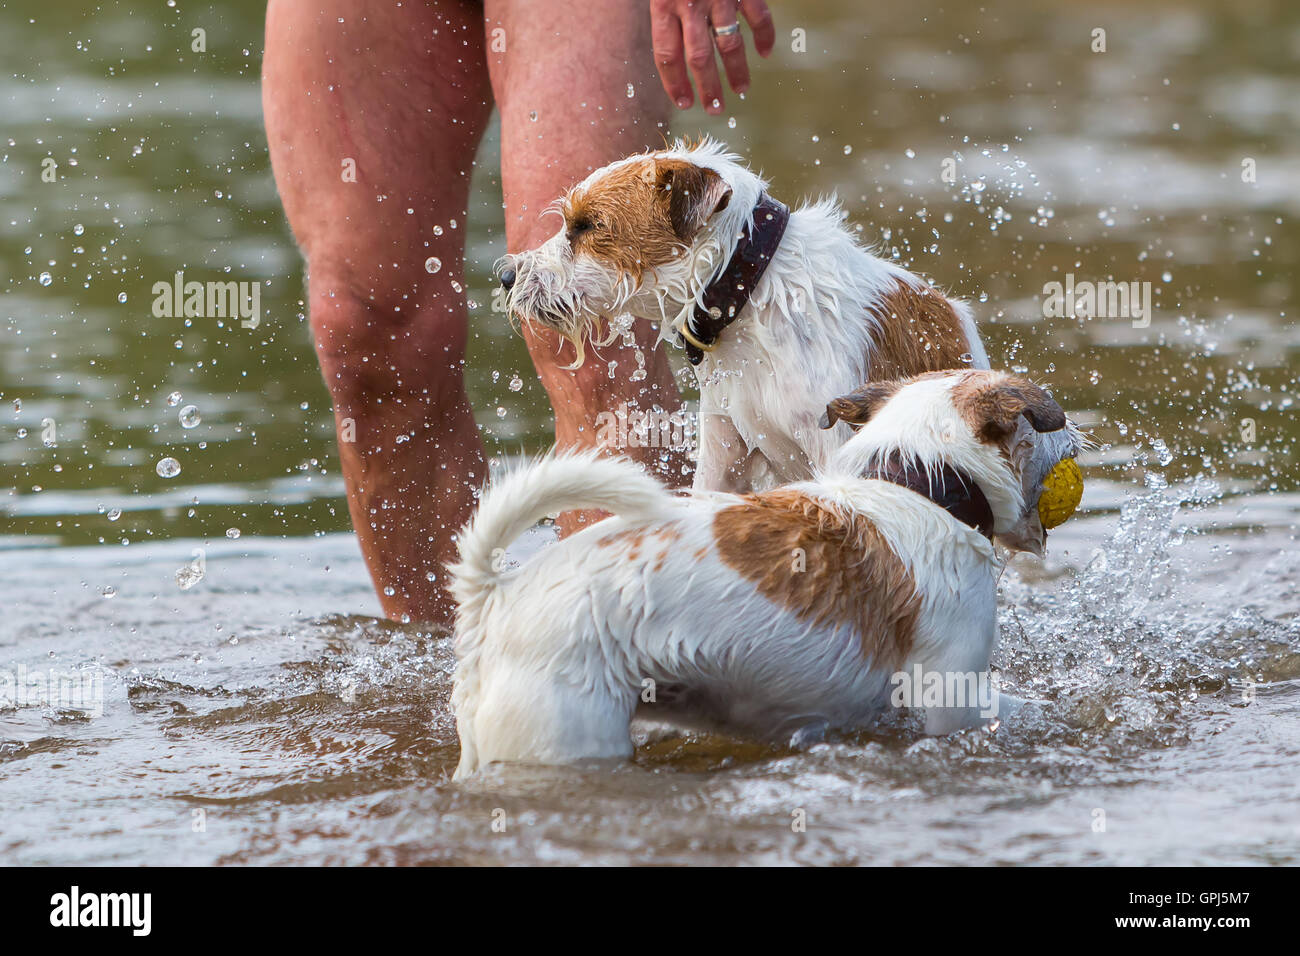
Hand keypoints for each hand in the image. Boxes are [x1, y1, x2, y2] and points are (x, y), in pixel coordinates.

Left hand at [651, 0, 775, 114]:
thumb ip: (666, 14)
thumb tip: (672, 48)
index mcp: (664, 5)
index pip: (667, 55)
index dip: (674, 83)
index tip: (684, 103)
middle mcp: (691, 4)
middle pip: (699, 58)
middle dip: (708, 88)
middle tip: (714, 109)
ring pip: (729, 43)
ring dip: (736, 70)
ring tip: (741, 89)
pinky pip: (757, 15)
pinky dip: (764, 34)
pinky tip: (765, 51)